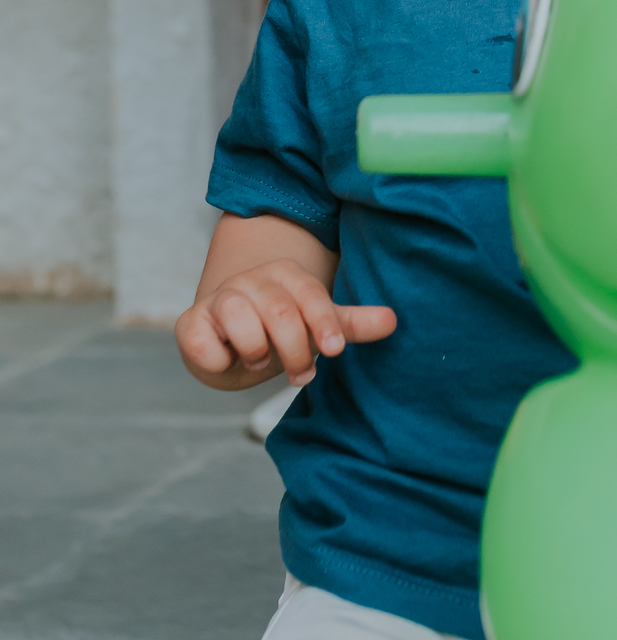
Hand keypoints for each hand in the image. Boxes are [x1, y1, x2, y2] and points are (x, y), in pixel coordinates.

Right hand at [175, 257, 395, 389]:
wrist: (229, 339)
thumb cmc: (279, 329)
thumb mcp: (316, 326)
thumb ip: (350, 324)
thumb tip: (393, 321)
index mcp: (286, 275)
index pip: (309, 294)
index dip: (324, 323)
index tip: (335, 351)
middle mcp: (252, 280)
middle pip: (280, 311)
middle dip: (295, 350)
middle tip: (301, 374)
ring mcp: (219, 298)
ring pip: (240, 320)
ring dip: (256, 352)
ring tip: (261, 360)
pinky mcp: (191, 323)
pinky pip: (202, 341)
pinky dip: (218, 359)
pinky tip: (227, 359)